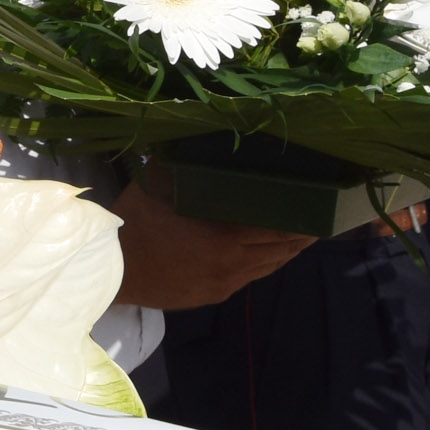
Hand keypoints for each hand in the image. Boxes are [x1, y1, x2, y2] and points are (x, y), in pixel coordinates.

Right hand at [113, 180, 313, 309]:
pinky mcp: (213, 296)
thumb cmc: (133, 226)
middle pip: (280, 252)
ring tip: (299, 239)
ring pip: (267, 268)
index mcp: (224, 238)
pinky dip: (264, 265)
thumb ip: (181, 164)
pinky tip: (266, 255)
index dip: (301, 224)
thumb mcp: (156, 185)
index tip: (319, 213)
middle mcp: (232, 264)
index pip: (277, 231)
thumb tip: (194, 134)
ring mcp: (223, 283)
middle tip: (316, 224)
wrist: (109, 271)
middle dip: (300, 239)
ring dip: (285, 254)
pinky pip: (249, 279)